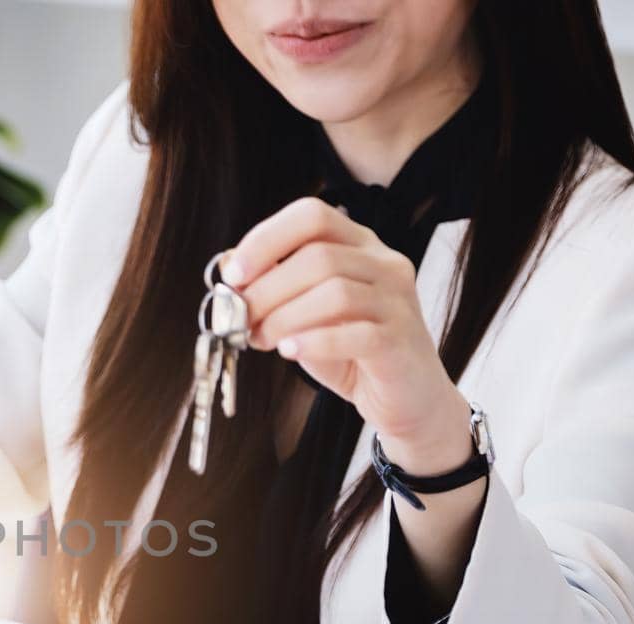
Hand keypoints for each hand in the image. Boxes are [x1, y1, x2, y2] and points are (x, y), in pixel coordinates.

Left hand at [221, 197, 470, 472]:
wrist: (404, 398)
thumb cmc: (351, 352)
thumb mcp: (304, 313)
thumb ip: (274, 286)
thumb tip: (228, 264)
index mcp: (360, 244)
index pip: (312, 216)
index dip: (266, 239)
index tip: (234, 274)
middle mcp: (385, 263)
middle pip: (318, 257)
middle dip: (267, 290)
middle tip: (242, 319)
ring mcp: (397, 301)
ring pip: (335, 292)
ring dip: (284, 317)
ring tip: (261, 339)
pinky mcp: (400, 340)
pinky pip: (355, 334)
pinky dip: (314, 341)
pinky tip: (289, 351)